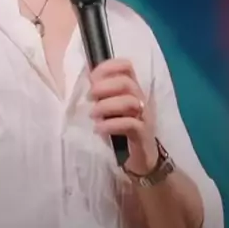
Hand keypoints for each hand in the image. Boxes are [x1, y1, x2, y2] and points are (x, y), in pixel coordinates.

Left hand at [89, 58, 157, 174]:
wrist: (142, 160)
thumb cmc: (122, 131)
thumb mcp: (110, 110)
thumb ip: (101, 94)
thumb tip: (84, 78)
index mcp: (132, 90)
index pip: (127, 67)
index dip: (108, 67)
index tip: (91, 77)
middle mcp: (140, 99)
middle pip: (127, 83)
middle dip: (105, 87)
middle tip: (90, 97)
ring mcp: (144, 116)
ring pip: (130, 102)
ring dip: (106, 106)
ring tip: (93, 115)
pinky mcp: (143, 134)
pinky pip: (131, 124)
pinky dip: (112, 124)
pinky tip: (99, 129)